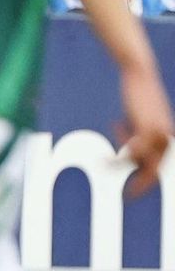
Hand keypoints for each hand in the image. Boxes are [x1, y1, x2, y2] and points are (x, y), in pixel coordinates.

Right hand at [117, 65, 173, 197]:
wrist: (140, 72)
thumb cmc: (138, 91)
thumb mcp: (139, 116)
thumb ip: (137, 132)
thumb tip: (129, 148)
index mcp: (166, 135)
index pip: (157, 163)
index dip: (145, 178)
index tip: (135, 191)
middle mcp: (166, 136)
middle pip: (154, 169)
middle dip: (142, 185)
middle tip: (129, 198)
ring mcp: (158, 133)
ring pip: (141, 160)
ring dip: (120, 163)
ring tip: (104, 163)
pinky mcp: (148, 127)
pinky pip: (133, 150)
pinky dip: (120, 152)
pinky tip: (110, 148)